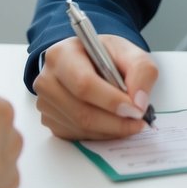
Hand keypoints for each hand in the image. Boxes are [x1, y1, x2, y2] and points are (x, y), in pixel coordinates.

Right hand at [32, 35, 157, 139]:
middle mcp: (47, 79)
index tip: (135, 110)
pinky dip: (100, 134)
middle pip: (81, 111)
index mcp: (62, 54)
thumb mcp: (129, 52)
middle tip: (138, 122)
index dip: (111, 101)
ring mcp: (45, 103)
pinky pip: (77, 135)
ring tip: (130, 122)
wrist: (88, 61)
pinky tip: (113, 124)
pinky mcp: (50, 120)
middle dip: (115, 122)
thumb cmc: (105, 55)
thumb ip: (141, 71)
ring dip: (110, 130)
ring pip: (80, 127)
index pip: (84, 84)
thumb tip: (139, 102)